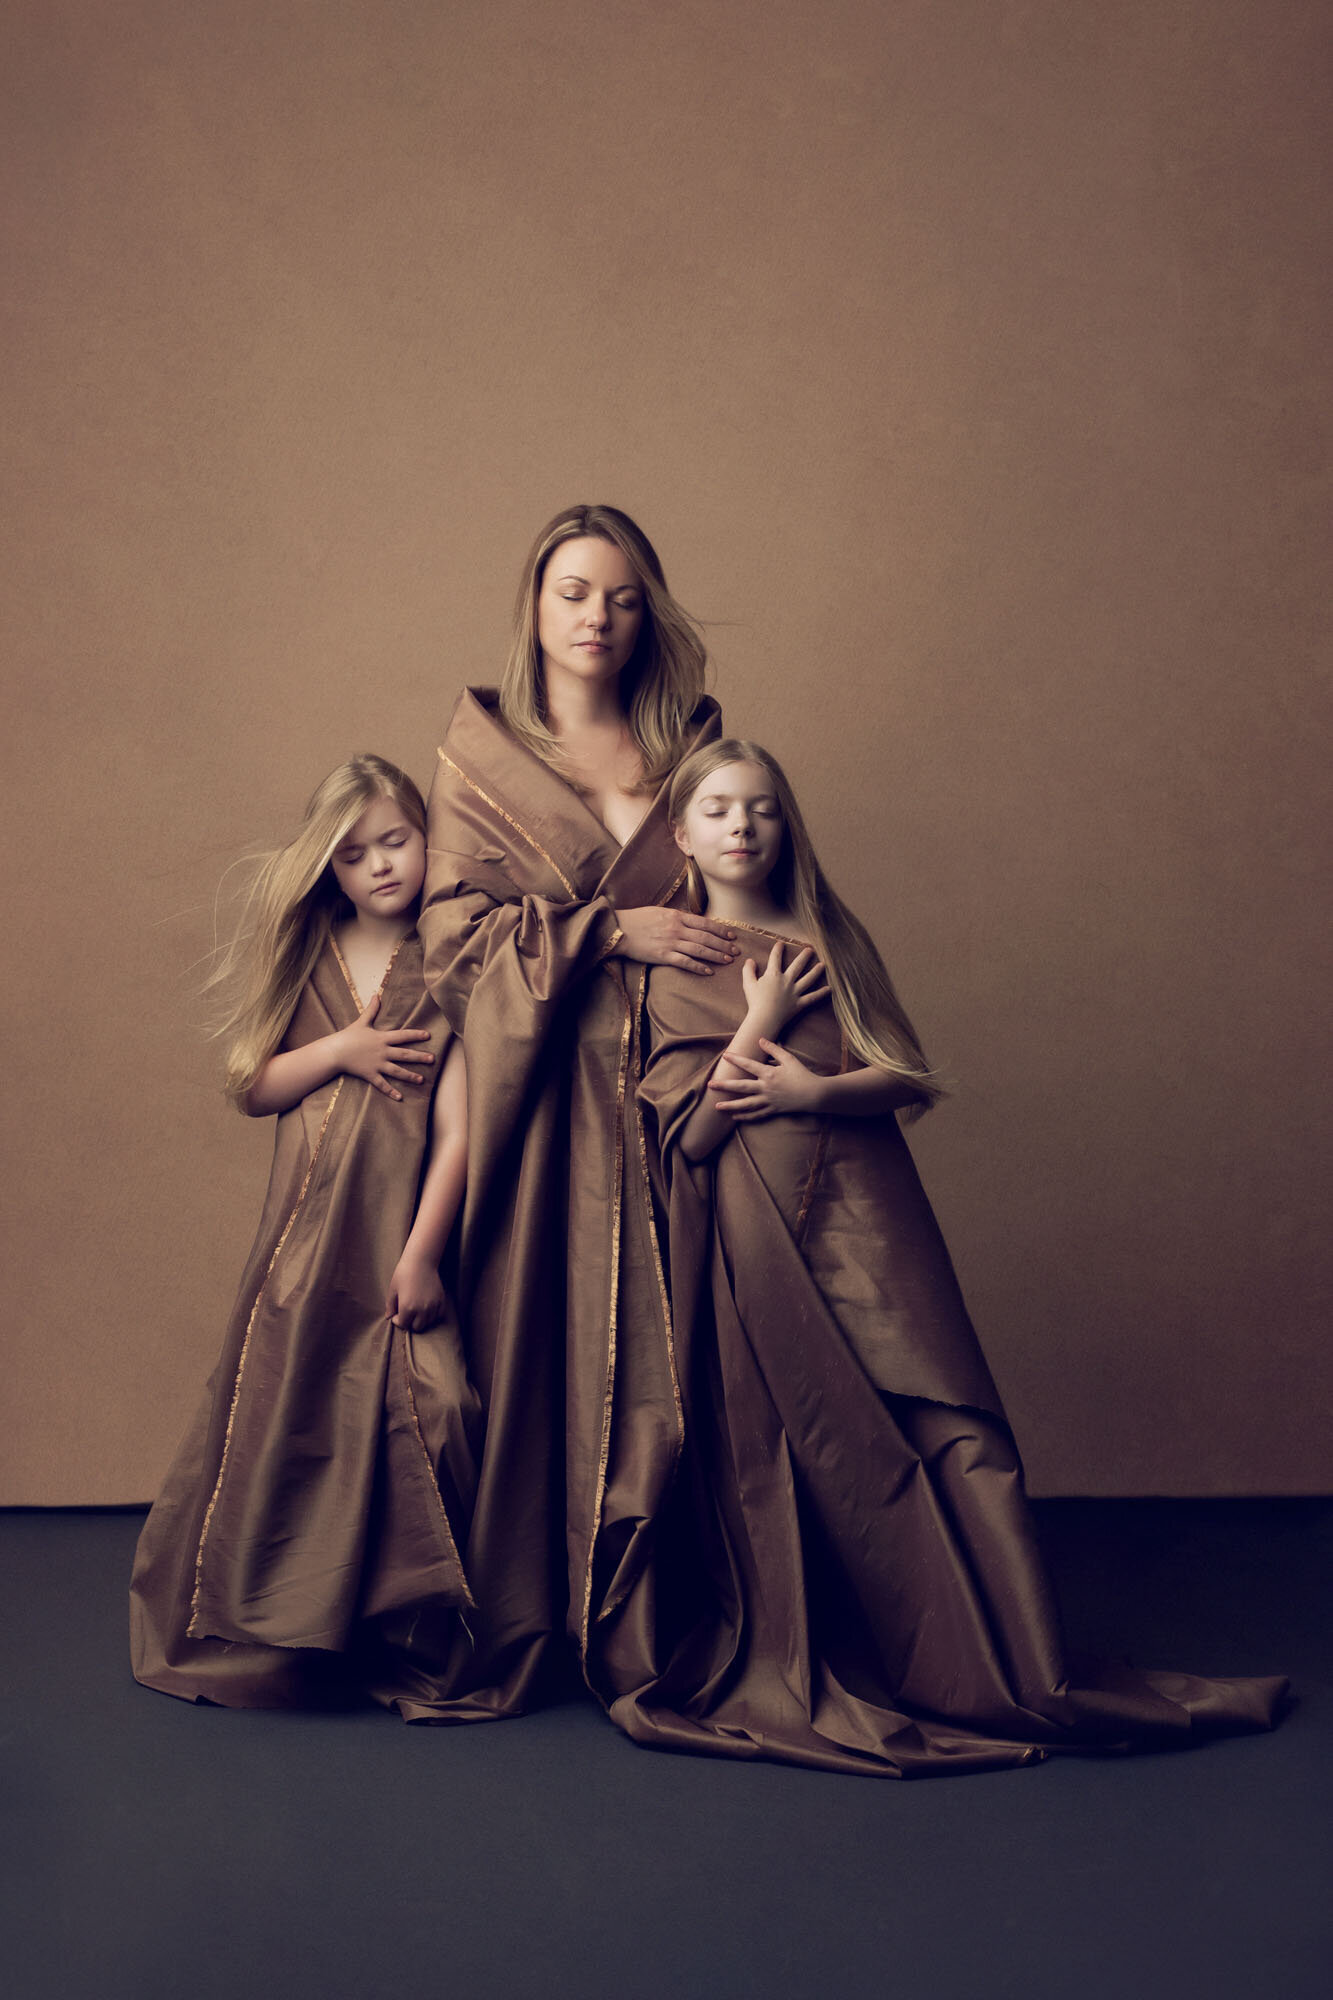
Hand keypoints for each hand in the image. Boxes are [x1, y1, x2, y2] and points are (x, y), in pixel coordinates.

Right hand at [335, 994, 434, 1099]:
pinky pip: (382, 1085)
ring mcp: (377, 1064)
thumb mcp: (362, 1022)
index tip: (428, 1035)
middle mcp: (382, 1052)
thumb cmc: (348, 1036)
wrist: (334, 1051)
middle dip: (419, 1057)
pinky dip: (391, 1092)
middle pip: (405, 1054)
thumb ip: (372, 1010)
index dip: (416, 1034)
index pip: (403, 1035)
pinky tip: (400, 1098)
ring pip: (397, 1071)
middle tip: (433, 1059)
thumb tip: (376, 995)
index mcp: (382, 1038)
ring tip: (421, 1079)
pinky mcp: (370, 1075)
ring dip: (410, 1076)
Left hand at [386, 1250, 447, 1330]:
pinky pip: (439, 1315)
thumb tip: (389, 1317)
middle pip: (417, 1327)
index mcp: (407, 1308)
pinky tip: (427, 1308)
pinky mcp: (441, 1300)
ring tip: (416, 1310)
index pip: (403, 1324)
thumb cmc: (403, 1273)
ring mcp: (433, 1305)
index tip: (396, 1314)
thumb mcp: (392, 1289)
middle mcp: (421, 1309)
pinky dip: (433, 1315)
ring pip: (429, 1322)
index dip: (397, 1320)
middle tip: (406, 1313)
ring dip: (422, 1319)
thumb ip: (390, 1306)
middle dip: (410, 1322)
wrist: (420, 1261)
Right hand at [613, 906, 737, 974]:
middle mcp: (676, 928)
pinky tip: (708, 972)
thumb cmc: (636, 919)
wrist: (617, 930)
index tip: (732, 935)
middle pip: (706, 937)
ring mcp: (670, 943)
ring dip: (716, 955)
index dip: (720, 929)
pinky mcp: (663, 956)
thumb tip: (692, 921)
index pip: (705, 923)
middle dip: (724, 944)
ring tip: (728, 960)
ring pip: (700, 950)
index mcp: (676, 916)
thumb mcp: (659, 912)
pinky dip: (698, 967)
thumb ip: (676, 917)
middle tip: (736, 950)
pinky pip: (685, 962)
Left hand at [709, 1039, 826, 1119]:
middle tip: (710, 1085)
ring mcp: (768, 1101)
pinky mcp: (772, 1110)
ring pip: (745, 1104)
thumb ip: (773, 1049)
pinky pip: (756, 1115)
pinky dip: (745, 1116)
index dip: (736, 1059)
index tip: (725, 1056)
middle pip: (741, 1087)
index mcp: (769, 1074)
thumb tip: (760, 1040)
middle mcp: (765, 1088)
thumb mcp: (789, 1059)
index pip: (748, 1065)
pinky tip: (734, 1117)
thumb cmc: (802, 1075)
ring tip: (716, 1106)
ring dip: (730, 1105)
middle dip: (724, 1085)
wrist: (814, 1095)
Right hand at [740, 942, 828, 1034]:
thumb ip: (748, 971)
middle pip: (797, 966)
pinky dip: (821, 994)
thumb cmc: (755, 1001)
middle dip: (804, 956)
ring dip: (816, 971)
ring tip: (823, 965)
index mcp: (774, 975)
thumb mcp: (748, 984)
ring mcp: (794, 992)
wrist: (764, 1018)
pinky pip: (812, 998)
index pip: (775, 959)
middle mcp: (787, 981)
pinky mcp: (799, 1004)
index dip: (778, 950)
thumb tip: (750, 960)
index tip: (780, 944)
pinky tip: (829, 989)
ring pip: (808, 979)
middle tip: (810, 949)